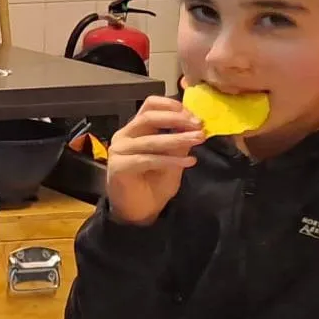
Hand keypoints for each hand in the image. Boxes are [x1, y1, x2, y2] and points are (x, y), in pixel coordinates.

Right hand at [106, 96, 205, 226]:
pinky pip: (148, 159)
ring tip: (198, 140)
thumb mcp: (173, 160)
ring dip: (178, 138)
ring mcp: (120, 151)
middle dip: (176, 118)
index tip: (195, 116)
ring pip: (151, 139)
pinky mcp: (120, 166)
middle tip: (198, 126)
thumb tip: (196, 126)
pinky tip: (189, 162)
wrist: (138, 212)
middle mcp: (125, 136)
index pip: (150, 105)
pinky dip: (171, 160)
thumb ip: (179, 143)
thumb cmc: (153, 185)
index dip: (173, 106)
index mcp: (136, 130)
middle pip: (149, 116)